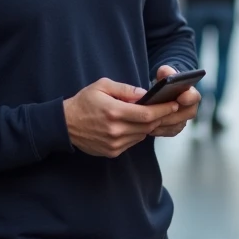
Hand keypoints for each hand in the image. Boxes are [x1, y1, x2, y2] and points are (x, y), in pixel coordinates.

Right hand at [63, 78, 182, 157]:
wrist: (64, 125)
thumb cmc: (83, 102)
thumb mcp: (102, 86)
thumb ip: (125, 89)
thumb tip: (144, 94)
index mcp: (114, 112)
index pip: (147, 114)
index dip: (163, 110)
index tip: (173, 104)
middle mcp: (116, 130)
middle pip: (148, 126)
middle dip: (160, 117)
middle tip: (167, 109)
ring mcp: (114, 143)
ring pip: (142, 135)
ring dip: (148, 125)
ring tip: (148, 115)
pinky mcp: (112, 151)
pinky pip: (132, 142)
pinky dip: (136, 133)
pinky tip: (132, 125)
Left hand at [147, 65, 200, 136]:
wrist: (163, 94)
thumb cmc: (165, 83)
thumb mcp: (165, 74)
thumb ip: (166, 72)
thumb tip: (165, 72)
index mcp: (191, 94)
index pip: (195, 97)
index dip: (189, 98)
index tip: (181, 97)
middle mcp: (190, 108)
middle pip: (185, 115)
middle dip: (171, 114)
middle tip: (158, 112)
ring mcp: (183, 120)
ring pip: (175, 125)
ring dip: (163, 123)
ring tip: (149, 120)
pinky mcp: (174, 129)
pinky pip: (167, 132)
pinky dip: (158, 130)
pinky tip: (147, 126)